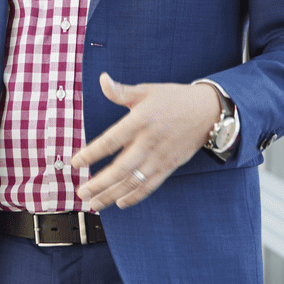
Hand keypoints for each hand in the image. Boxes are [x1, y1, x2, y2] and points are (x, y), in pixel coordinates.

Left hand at [71, 73, 219, 210]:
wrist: (207, 112)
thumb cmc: (174, 99)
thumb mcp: (147, 91)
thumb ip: (121, 91)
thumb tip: (102, 80)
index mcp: (140, 121)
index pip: (111, 140)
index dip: (92, 153)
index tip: (75, 162)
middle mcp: (149, 142)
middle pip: (120, 168)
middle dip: (99, 183)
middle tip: (81, 192)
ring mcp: (160, 157)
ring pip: (133, 181)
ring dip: (112, 195)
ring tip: (94, 203)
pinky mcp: (169, 166)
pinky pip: (150, 186)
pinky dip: (135, 196)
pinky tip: (120, 203)